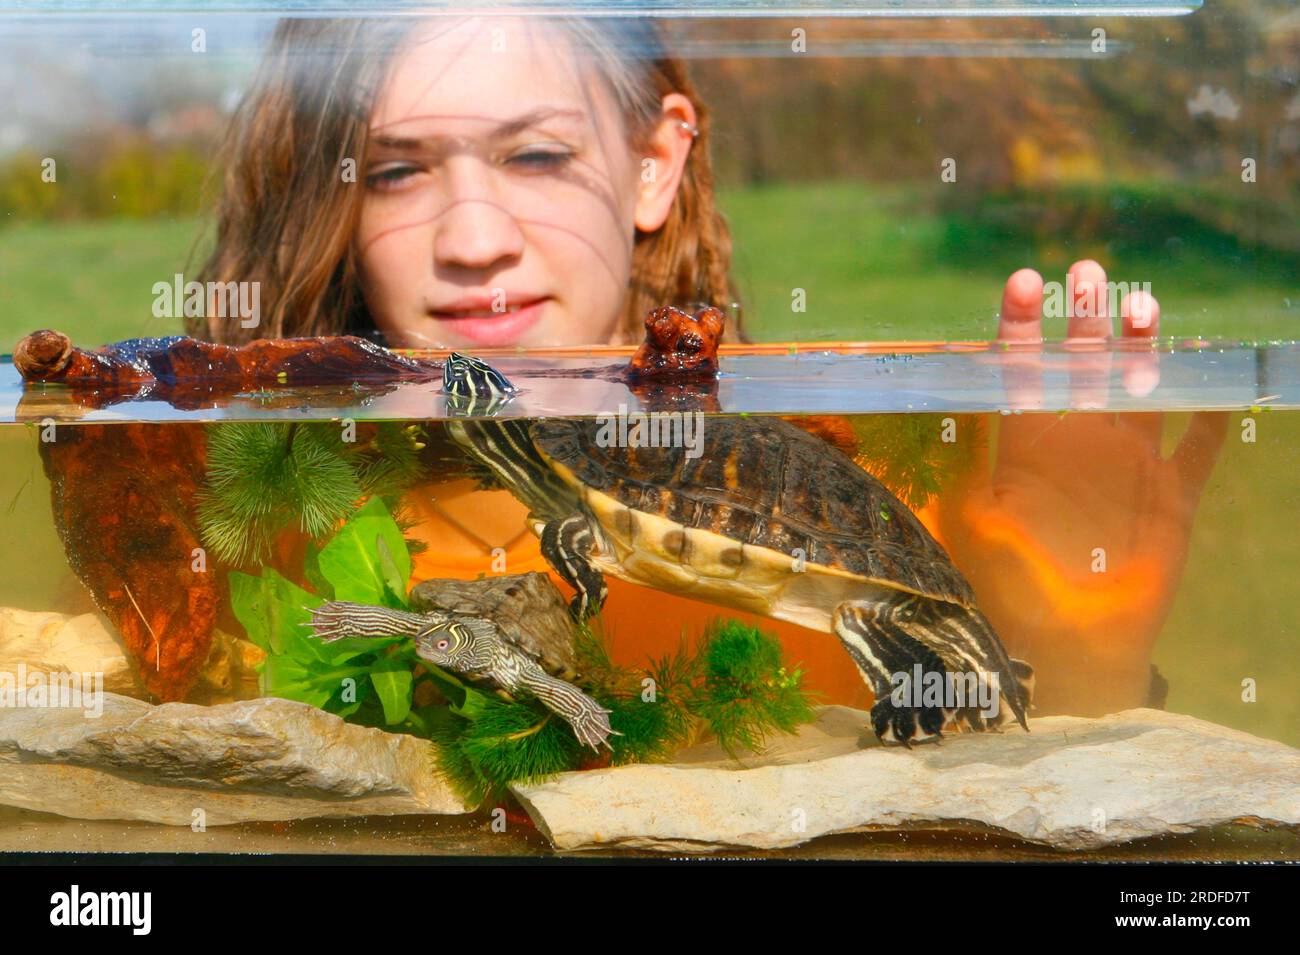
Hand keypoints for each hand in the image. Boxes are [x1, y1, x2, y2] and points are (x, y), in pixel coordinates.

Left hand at [935, 260, 1227, 716]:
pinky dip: (1211, 418)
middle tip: (1088, 273)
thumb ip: (966, 460)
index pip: (1022, 373)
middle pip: (1085, 369)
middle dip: (1085, 322)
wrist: (1062, 646)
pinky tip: (1219, 379)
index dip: (1021, 329)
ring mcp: (1127, 468)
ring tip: (1143, 306)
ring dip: (1144, 352)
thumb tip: (941, 397)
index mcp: (1026, 447)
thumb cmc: (1007, 588)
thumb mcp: (974, 518)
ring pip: (1142, 393)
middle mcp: (1078, 446)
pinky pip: (1198, 451)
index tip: (1023, 284)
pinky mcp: (1172, 498)